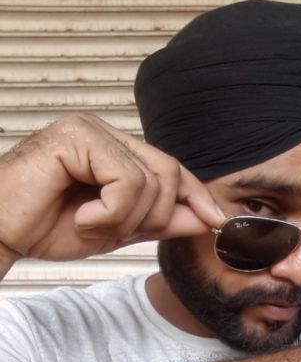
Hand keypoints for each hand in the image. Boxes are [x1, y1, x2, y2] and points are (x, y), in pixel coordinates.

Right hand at [0, 113, 222, 263]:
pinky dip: (110, 213)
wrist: (0, 232)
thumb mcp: (117, 229)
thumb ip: (159, 221)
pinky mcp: (75, 136)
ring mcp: (89, 129)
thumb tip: (205, 218)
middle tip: (115, 232)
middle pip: (168, 173)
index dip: (196, 195)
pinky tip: (82, 219)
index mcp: (115, 149)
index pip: (171, 168)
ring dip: (125, 219)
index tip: (217, 222)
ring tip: (90, 226)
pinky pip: (125, 181)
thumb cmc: (47, 227)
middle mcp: (104, 131)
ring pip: (149, 181)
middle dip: (155, 216)